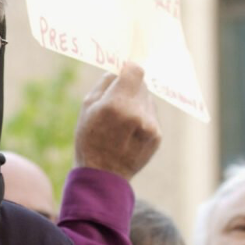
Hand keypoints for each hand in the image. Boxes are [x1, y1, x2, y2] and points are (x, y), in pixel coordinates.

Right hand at [74, 62, 160, 180]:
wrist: (103, 175)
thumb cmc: (89, 139)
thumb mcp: (87, 107)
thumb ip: (105, 84)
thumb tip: (120, 69)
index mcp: (117, 104)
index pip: (135, 71)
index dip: (129, 70)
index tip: (124, 73)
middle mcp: (137, 114)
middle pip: (142, 85)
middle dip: (130, 89)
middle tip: (117, 102)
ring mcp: (150, 126)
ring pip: (147, 100)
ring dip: (137, 104)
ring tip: (122, 123)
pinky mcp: (157, 136)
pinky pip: (151, 116)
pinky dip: (142, 119)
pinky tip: (130, 133)